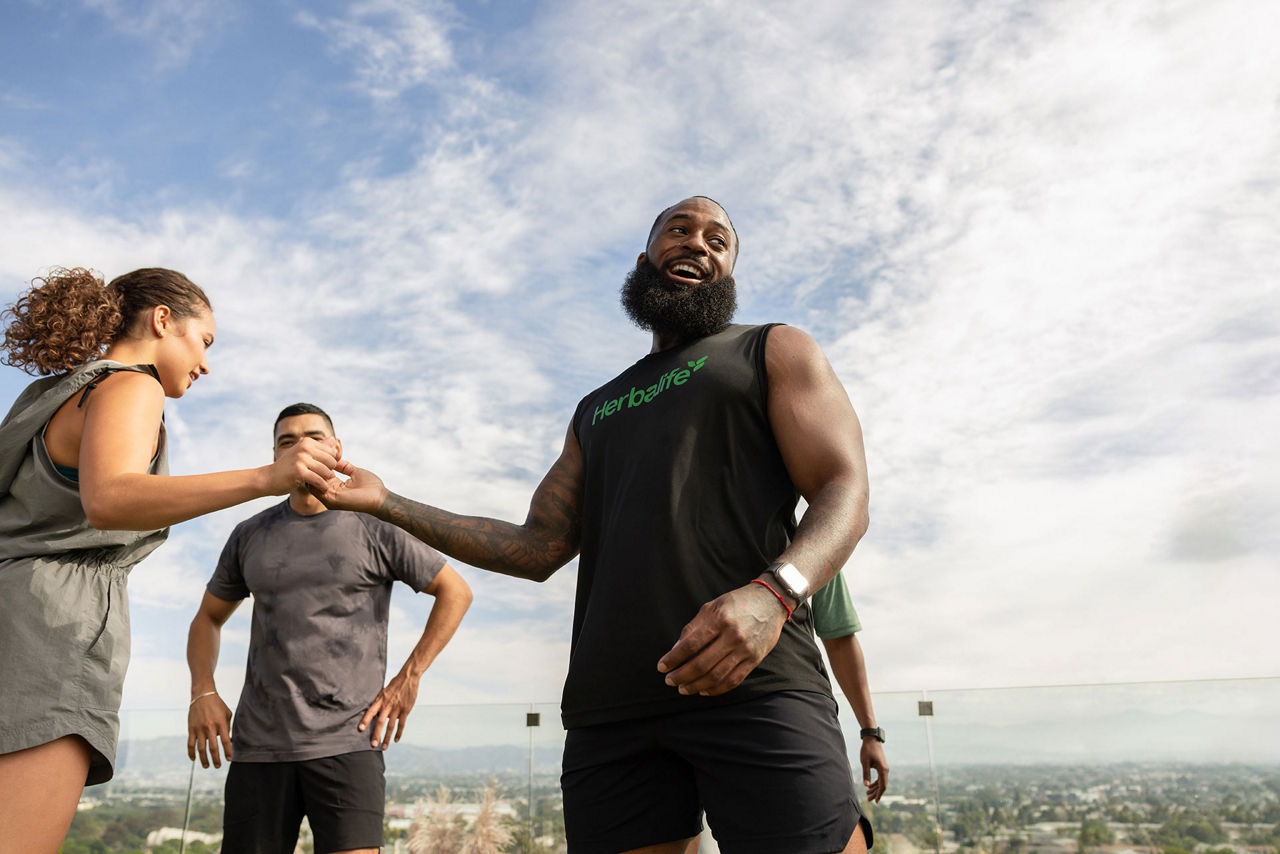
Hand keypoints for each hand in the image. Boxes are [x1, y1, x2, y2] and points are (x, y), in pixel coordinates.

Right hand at [187, 693, 232, 767]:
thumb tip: (229, 741)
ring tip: (207, 766)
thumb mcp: (227, 714)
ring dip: (204, 759)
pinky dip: (191, 753)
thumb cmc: (218, 705)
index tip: (229, 759)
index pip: (226, 741)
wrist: (202, 695)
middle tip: (218, 766)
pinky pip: (190, 744)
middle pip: (213, 748)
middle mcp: (210, 727)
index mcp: (221, 723)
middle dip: (216, 759)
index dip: (228, 751)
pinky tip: (194, 759)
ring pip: (201, 748)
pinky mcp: (191, 729)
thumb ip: (227, 727)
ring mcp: (199, 729)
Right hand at [264, 437, 337, 494]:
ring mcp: (301, 459)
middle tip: (325, 478)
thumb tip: (333, 439)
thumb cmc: (288, 467)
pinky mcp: (298, 471)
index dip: (333, 462)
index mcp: (307, 442)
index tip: (327, 470)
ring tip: (324, 484)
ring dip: (327, 480)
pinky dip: (322, 486)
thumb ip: (319, 448)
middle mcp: (304, 448)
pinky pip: (319, 480)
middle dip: (331, 471)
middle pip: (331, 461)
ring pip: (326, 471)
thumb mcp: (302, 454)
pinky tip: (321, 489)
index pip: (332, 452)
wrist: (268, 478)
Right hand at [315, 461, 387, 513]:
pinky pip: (317, 488)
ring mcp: (329, 498)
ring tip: (314, 458)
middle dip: (312, 466)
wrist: (379, 498)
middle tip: (310, 454)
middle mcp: (329, 494)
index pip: (320, 476)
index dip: (318, 464)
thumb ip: (344, 467)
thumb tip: (335, 458)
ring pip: (313, 483)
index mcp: (334, 488)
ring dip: (313, 471)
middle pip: (314, 479)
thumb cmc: (371, 486)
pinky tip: (319, 466)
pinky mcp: (331, 500)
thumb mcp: (355, 473)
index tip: (316, 452)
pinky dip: (317, 477)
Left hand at [359, 670, 418, 748]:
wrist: (408, 677)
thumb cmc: (395, 684)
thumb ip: (380, 703)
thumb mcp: (384, 691)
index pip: (371, 711)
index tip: (360, 729)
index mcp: (381, 700)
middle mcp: (388, 705)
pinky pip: (402, 724)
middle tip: (373, 745)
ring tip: (384, 747)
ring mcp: (397, 708)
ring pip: (391, 726)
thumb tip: (376, 713)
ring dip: (387, 737)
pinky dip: (399, 733)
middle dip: (376, 734)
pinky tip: (396, 740)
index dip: (365, 720)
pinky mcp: (405, 710)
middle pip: (381, 722)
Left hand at [656, 583, 785, 696]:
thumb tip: (676, 650)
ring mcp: (745, 650)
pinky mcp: (754, 660)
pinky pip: (733, 680)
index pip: (691, 644)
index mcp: (720, 619)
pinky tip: (703, 690)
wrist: (772, 601)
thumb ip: (693, 627)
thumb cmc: (737, 603)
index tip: (661, 667)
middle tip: (669, 681)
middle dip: (682, 676)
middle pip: (702, 664)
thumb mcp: (712, 606)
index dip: (674, 658)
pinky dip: (716, 689)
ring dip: (696, 686)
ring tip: (683, 688)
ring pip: (716, 676)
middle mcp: (733, 636)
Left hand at [861, 738, 888, 801]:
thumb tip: (866, 786)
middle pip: (882, 785)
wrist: (871, 739)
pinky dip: (875, 782)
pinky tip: (869, 785)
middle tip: (868, 799)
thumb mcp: (865, 762)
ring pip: (881, 781)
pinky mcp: (881, 766)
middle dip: (876, 793)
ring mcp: (884, 768)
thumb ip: (866, 774)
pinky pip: (879, 777)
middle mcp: (885, 770)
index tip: (875, 801)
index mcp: (883, 770)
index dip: (879, 794)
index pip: (883, 785)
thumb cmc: (867, 750)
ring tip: (867, 794)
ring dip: (875, 788)